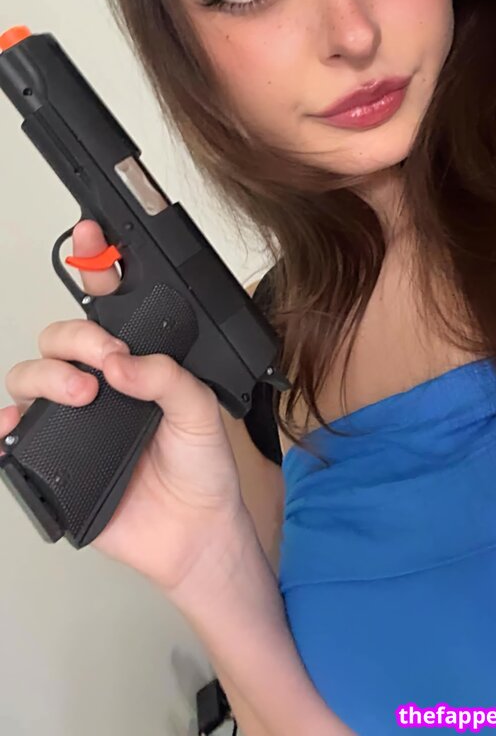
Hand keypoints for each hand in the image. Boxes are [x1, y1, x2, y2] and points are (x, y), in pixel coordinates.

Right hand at [0, 220, 247, 593]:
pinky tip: (14, 421)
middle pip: (61, 336)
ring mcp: (73, 418)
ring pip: (31, 374)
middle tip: (109, 360)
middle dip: (78, 337)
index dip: (97, 265)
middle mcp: (100, 383)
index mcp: (137, 362)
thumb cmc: (202, 470)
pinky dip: (0, 423)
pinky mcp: (52, 457)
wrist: (194, 534)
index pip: (109, 305)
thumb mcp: (202, 411)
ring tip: (84, 396)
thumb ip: (168, 378)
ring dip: (49, 374)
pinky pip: (10, 434)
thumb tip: (124, 364)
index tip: (94, 236)